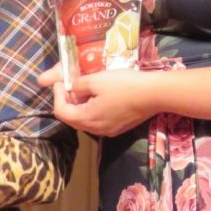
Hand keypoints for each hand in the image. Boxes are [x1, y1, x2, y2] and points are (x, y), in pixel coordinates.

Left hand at [38, 65, 160, 136]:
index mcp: (86, 119)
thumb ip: (78, 85)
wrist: (154, 94)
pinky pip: (99, 119)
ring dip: (81, 105)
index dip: (57, 95)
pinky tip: (101, 96)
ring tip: (84, 88)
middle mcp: (95, 130)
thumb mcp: (96, 80)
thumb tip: (72, 88)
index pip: (61, 111)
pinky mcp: (119, 127)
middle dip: (68, 101)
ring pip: (86, 119)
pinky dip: (93, 109)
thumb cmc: (124, 85)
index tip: (60, 81)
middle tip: (70, 84)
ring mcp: (108, 131)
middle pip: (73, 118)